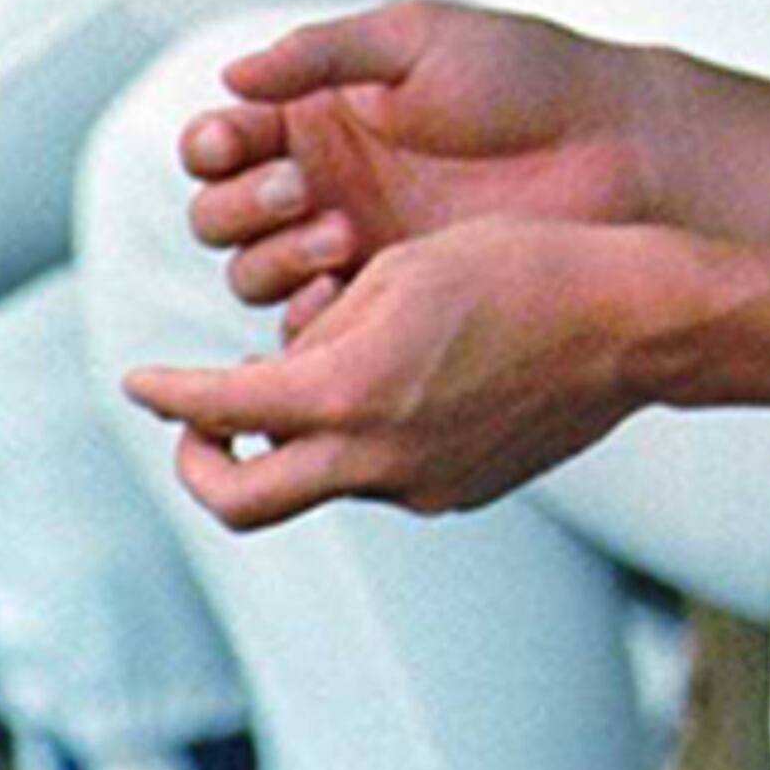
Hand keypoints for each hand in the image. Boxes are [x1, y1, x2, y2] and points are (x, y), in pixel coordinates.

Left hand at [123, 218, 692, 527]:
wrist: (631, 323)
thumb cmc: (521, 268)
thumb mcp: (399, 268)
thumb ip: (324, 322)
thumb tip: (283, 359)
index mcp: (347, 389)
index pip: (218, 407)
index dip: (165, 393)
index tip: (138, 380)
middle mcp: (374, 455)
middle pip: (243, 501)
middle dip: (201, 467)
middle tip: (194, 431)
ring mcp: (419, 484)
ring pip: (319, 482)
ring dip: (291, 445)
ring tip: (308, 384)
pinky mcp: (459, 490)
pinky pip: (382, 477)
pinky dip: (359, 445)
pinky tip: (391, 392)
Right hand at [177, 0, 665, 320]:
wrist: (614, 148)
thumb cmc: (526, 78)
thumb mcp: (418, 40)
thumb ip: (322, 53)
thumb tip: (232, 73)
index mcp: (322, 116)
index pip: (223, 141)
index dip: (213, 144)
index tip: (234, 139)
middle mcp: (326, 184)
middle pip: (224, 215)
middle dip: (245, 204)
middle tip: (305, 188)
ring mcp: (353, 246)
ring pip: (256, 274)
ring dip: (276, 258)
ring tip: (344, 233)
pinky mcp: (390, 301)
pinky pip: (314, 330)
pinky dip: (309, 319)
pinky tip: (345, 291)